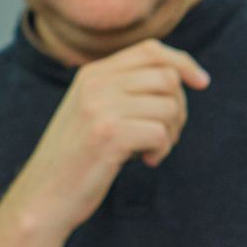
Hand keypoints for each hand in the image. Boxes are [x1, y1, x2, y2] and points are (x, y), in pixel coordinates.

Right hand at [2, 41, 210, 235]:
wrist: (44, 196)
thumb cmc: (79, 158)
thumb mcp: (95, 112)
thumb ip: (125, 90)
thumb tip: (179, 75)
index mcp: (92, 74)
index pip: (151, 50)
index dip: (183, 63)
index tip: (202, 82)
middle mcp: (95, 83)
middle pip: (167, 78)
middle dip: (178, 109)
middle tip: (165, 135)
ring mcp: (100, 107)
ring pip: (168, 106)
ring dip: (170, 133)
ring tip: (150, 150)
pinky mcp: (108, 134)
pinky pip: (160, 133)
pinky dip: (161, 150)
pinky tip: (145, 160)